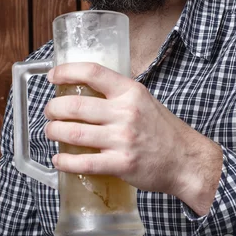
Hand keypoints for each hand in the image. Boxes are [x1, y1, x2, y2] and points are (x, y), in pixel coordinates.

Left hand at [44, 63, 222, 215]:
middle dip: (53, 109)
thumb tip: (86, 87)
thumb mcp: (144, 100)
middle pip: (75, 106)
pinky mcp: (121, 164)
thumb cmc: (162, 130)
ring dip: (53, 132)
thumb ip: (118, 94)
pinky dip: (64, 162)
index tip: (52, 75)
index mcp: (130, 92)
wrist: (186, 160)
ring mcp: (123, 139)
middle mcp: (126, 112)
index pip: (93, 72)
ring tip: (50, 132)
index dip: (67, 71)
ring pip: (73, 134)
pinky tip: (58, 160)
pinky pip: (83, 162)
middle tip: (49, 112)